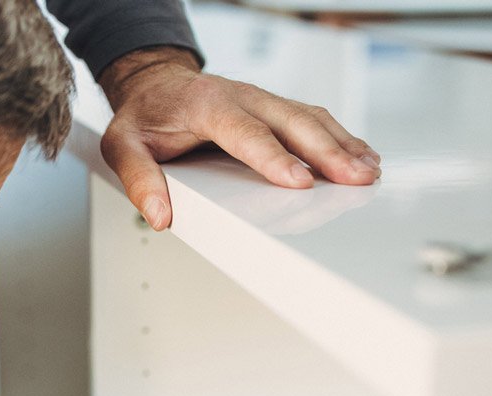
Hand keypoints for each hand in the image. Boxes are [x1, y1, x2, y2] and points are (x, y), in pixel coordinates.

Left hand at [97, 46, 381, 230]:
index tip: (299, 181)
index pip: (246, 133)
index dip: (274, 158)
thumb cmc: (144, 117)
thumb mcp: (122, 145)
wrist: (154, 85)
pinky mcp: (275, 109)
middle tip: (354, 179)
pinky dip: (341, 137)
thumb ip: (139, 178)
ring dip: (342, 145)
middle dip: (327, 153)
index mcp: (208, 104)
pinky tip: (362, 156)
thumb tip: (160, 215)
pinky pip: (314, 119)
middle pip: (292, 123)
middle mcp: (243, 97)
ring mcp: (263, 101)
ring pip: (310, 119)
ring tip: (368, 172)